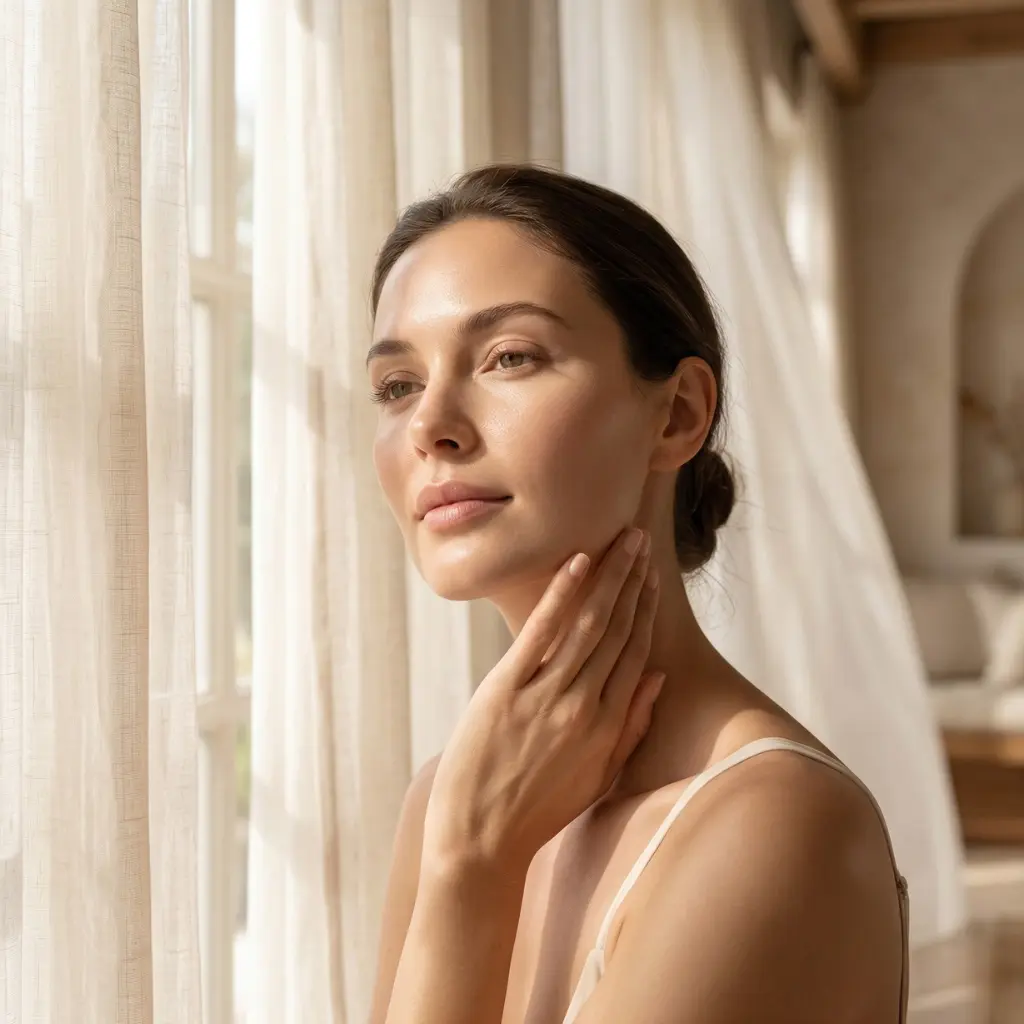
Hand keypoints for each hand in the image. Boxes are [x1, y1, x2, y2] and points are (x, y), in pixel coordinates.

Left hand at [422, 527, 663, 876]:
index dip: (645, 610)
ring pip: (588, 624)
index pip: (635, 652)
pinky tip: (577, 563)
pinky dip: (562, 594)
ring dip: (608, 578)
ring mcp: (546, 696)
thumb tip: (658, 677)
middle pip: (616, 630)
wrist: (480, 841)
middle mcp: (584, 706)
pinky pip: (543, 633)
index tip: (652, 577)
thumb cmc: (538, 811)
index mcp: (608, 726)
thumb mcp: (599, 777)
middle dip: (632, 581)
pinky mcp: (506, 690)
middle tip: (639, 541)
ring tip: (620, 541)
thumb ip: (632, 727)